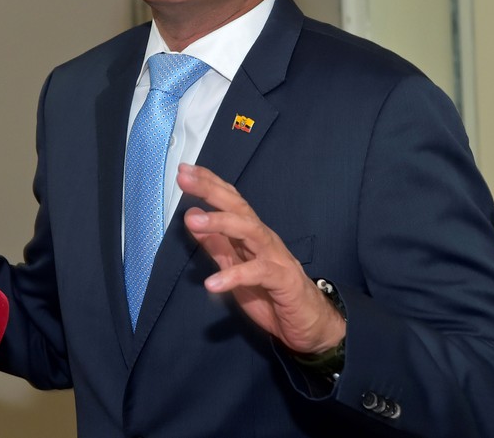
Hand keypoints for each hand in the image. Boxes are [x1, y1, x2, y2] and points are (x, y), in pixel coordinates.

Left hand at [178, 163, 344, 354]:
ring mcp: (275, 256)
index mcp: (251, 234)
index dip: (209, 184)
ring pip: (249, 230)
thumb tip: (191, 216)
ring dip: (220, 223)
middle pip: (238, 208)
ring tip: (193, 221)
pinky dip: (234, 276)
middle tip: (185, 178)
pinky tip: (212, 283)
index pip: (230, 201)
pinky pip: (258, 273)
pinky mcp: (283, 280)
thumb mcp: (234, 267)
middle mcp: (263, 238)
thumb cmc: (270, 293)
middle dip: (211, 190)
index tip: (184, 170)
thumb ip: (215, 243)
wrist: (309, 324)